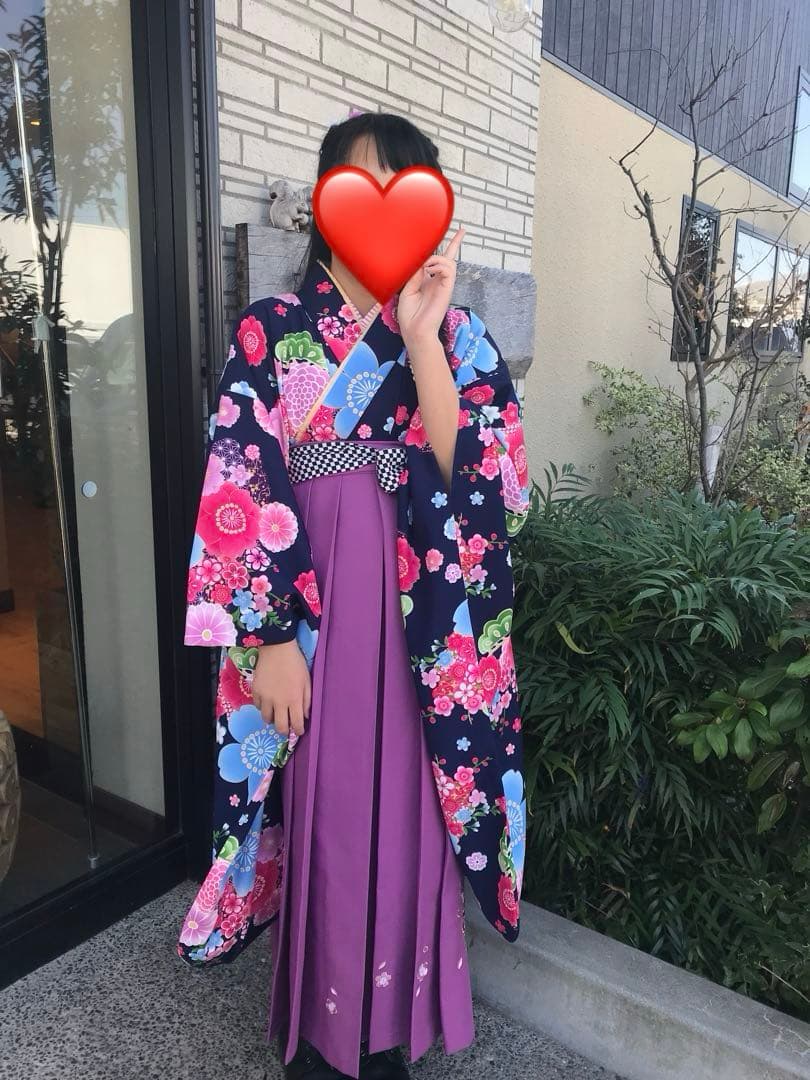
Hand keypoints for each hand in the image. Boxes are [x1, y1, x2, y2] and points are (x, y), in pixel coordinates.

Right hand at [251, 639, 310, 737]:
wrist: (277, 648)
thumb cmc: (295, 663)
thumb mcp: (307, 681)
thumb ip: (307, 700)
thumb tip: (306, 716)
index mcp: (294, 699)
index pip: (296, 724)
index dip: (299, 731)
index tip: (299, 730)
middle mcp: (279, 702)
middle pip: (280, 727)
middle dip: (285, 731)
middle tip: (287, 728)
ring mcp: (265, 698)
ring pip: (266, 719)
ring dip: (272, 719)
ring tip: (276, 714)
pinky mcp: (255, 691)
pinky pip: (257, 706)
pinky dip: (263, 707)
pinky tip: (267, 702)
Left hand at [397, 226, 464, 348]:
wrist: (415, 332)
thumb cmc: (409, 315)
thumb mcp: (407, 290)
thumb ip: (415, 274)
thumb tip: (422, 260)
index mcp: (428, 281)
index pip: (439, 261)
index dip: (449, 247)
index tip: (457, 233)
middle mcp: (438, 281)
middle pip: (449, 257)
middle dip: (455, 243)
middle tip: (461, 230)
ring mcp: (444, 285)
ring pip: (448, 261)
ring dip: (436, 258)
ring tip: (426, 266)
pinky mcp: (448, 289)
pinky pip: (449, 269)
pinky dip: (439, 265)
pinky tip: (429, 271)